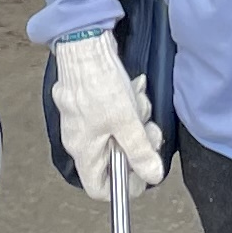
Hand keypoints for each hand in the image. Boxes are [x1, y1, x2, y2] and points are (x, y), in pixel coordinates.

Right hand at [51, 34, 163, 191]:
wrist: (83, 43)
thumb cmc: (98, 82)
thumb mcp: (126, 121)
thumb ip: (139, 151)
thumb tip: (152, 176)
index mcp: (83, 151)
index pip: (100, 189)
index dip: (124, 186)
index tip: (143, 170)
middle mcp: (79, 140)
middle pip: (114, 159)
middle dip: (137, 144)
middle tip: (149, 129)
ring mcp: (84, 121)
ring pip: (118, 135)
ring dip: (136, 120)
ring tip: (138, 101)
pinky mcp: (91, 103)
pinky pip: (115, 116)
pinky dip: (128, 106)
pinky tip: (133, 90)